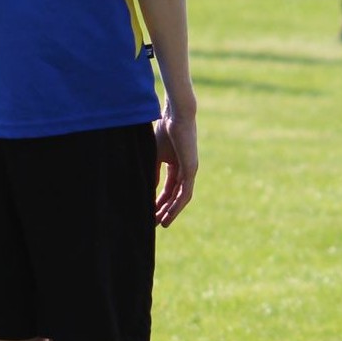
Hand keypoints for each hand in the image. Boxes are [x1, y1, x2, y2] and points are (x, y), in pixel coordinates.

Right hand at [152, 111, 196, 227]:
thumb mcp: (155, 155)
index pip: (169, 188)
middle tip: (155, 223)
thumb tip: (150, 188)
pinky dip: (177, 205)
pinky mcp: (191, 170)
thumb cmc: (164, 130)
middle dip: (165, 210)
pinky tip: (168, 214)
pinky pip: (185, 193)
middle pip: (175, 195)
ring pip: (182, 198)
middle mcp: (186, 170)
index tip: (150, 212)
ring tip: (162, 224)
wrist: (174, 116)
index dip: (159, 201)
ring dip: (172, 212)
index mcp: (177, 165)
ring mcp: (190, 171)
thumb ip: (154, 172)